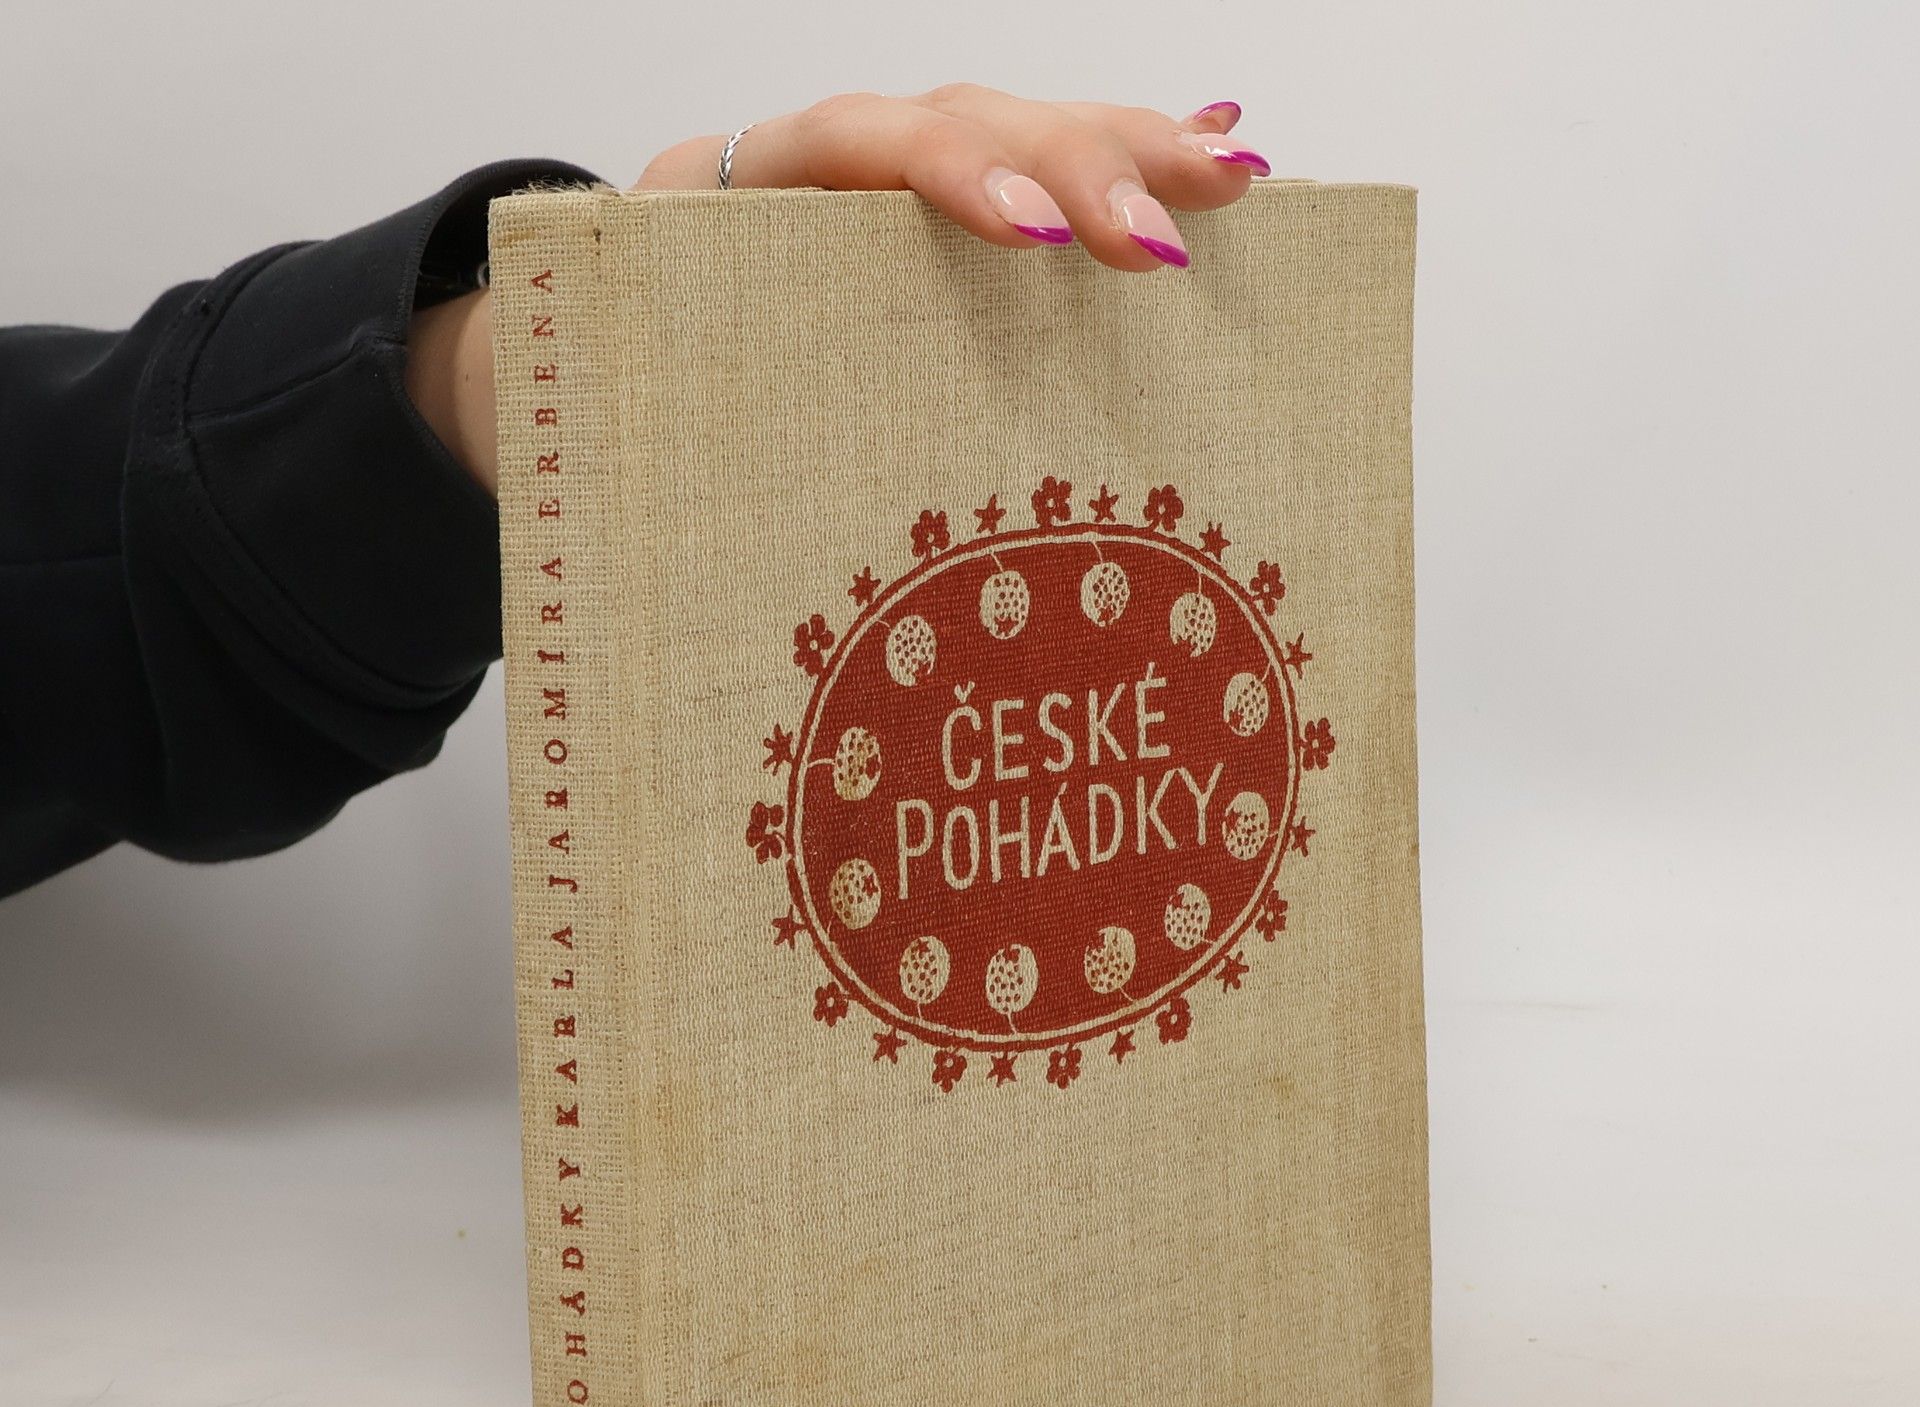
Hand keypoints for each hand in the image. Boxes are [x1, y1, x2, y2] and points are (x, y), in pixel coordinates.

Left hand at [409, 92, 1267, 494]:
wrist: (594, 364)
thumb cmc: (620, 411)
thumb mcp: (616, 423)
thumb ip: (651, 438)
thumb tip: (695, 575)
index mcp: (741, 197)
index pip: (857, 144)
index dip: (948, 178)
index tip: (1029, 236)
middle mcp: (833, 173)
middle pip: (968, 120)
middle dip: (1076, 168)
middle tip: (1159, 244)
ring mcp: (900, 193)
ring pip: (1023, 134)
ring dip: (1132, 159)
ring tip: (1231, 187)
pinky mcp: (947, 232)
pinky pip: (1046, 180)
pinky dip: (1129, 180)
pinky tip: (1218, 185)